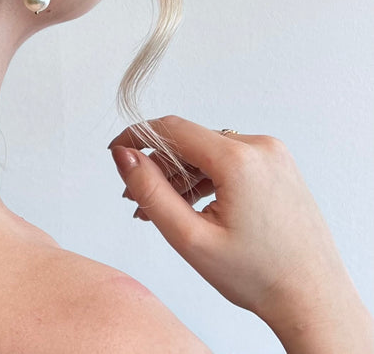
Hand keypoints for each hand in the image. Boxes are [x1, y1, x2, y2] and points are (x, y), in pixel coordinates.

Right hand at [107, 115, 367, 336]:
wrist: (314, 300)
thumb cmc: (259, 277)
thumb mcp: (190, 238)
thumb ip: (150, 191)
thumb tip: (123, 155)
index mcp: (238, 159)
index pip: (171, 128)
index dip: (136, 136)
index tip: (114, 152)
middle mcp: (259, 147)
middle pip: (189, 140)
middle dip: (157, 165)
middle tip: (134, 199)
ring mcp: (273, 156)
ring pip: (207, 151)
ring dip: (180, 174)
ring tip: (161, 210)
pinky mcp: (278, 167)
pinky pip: (228, 160)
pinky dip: (205, 178)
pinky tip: (190, 205)